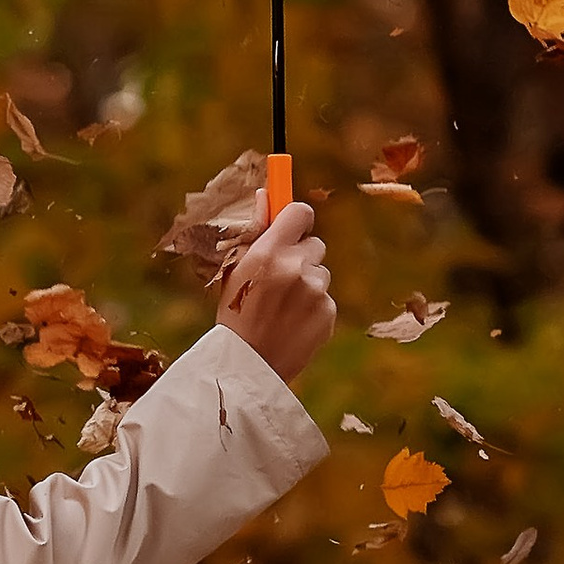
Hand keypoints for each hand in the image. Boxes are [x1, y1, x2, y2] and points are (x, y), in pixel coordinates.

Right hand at [218, 199, 333, 382]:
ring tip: (283, 309)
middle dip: (301, 256)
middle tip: (281, 279)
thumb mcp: (235, 271)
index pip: (300, 212)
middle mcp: (296, 268)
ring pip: (321, 274)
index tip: (292, 227)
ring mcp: (316, 292)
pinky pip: (325, 299)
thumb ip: (255, 233)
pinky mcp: (329, 313)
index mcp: (269, 253)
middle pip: (314, 244)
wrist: (247, 368)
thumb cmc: (235, 316)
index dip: (297, 219)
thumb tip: (267, 195)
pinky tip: (293, 324)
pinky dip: (313, 308)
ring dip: (307, 285)